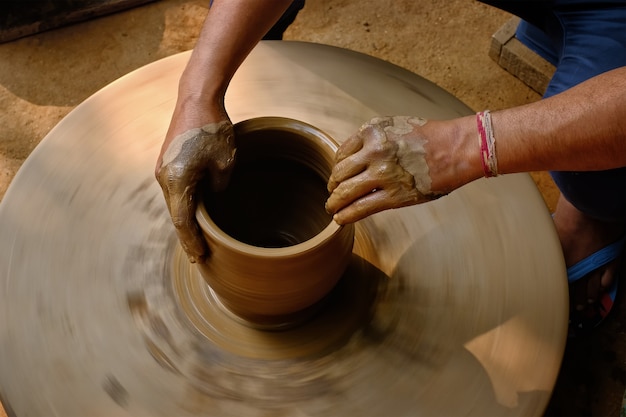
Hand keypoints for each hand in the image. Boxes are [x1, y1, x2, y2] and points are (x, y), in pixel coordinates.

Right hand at [155, 105, 235, 262]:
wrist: (196, 98)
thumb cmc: (213, 128)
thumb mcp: (225, 163)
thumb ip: (219, 187)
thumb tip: (213, 197)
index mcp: (177, 181)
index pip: (183, 222)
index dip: (192, 242)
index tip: (199, 257)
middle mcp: (164, 178)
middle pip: (177, 216)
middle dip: (188, 237)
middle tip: (198, 257)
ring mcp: (163, 170)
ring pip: (175, 203)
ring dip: (186, 221)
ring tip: (196, 240)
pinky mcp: (167, 162)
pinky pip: (175, 190)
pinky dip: (184, 205)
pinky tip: (194, 213)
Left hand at [326, 116, 444, 223]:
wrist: (458, 147)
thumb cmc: (432, 138)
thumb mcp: (396, 128)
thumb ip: (375, 141)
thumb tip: (356, 160)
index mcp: (373, 131)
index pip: (342, 152)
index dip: (337, 167)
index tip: (338, 175)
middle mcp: (374, 151)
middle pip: (340, 173)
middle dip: (333, 186)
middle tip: (332, 194)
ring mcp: (383, 174)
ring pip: (346, 192)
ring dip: (335, 203)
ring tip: (332, 209)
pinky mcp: (394, 195)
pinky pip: (361, 208)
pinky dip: (346, 215)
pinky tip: (340, 219)